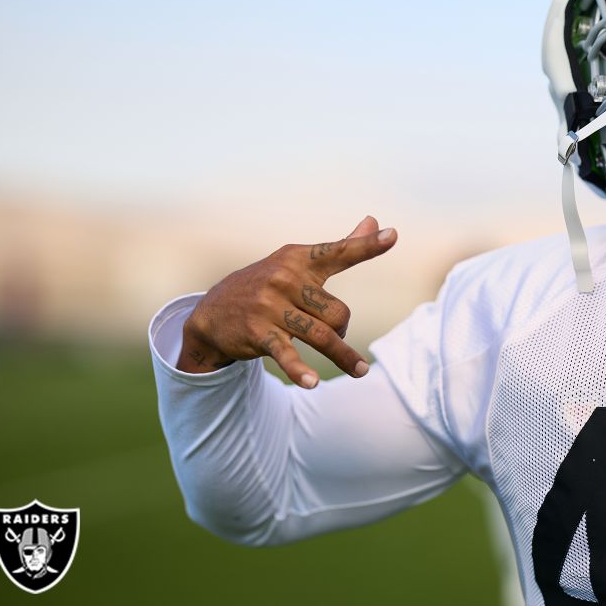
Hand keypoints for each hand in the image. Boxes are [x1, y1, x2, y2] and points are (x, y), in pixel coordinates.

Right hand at [177, 216, 397, 387]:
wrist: (213, 312)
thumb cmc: (269, 285)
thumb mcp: (300, 263)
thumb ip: (342, 247)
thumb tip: (375, 221)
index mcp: (298, 259)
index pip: (338, 251)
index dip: (366, 246)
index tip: (392, 236)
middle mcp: (284, 279)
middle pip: (338, 312)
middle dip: (342, 328)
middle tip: (332, 332)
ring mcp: (270, 307)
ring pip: (322, 335)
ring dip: (343, 356)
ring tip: (360, 371)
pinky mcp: (258, 333)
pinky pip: (286, 355)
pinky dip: (300, 370)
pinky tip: (312, 383)